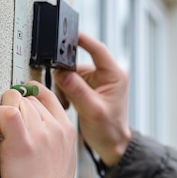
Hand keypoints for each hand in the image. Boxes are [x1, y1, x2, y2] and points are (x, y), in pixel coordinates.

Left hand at [0, 81, 76, 177]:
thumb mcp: (63, 152)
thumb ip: (53, 130)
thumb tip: (34, 115)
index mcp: (67, 128)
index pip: (45, 95)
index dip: (29, 94)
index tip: (20, 98)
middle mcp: (55, 127)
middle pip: (28, 98)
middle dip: (16, 107)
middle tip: (10, 125)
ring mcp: (40, 133)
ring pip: (17, 102)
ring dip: (6, 113)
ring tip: (5, 132)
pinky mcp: (22, 141)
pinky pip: (8, 112)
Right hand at [53, 32, 131, 166]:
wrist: (111, 143)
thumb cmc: (109, 129)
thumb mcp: (92, 110)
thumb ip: (77, 91)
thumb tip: (62, 73)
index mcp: (114, 75)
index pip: (97, 49)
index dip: (82, 40)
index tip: (67, 33)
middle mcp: (106, 75)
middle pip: (79, 61)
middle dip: (67, 74)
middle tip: (63, 89)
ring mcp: (96, 81)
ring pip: (71, 73)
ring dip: (65, 86)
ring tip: (69, 102)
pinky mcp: (87, 87)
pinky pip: (69, 82)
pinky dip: (64, 91)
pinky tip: (68, 103)